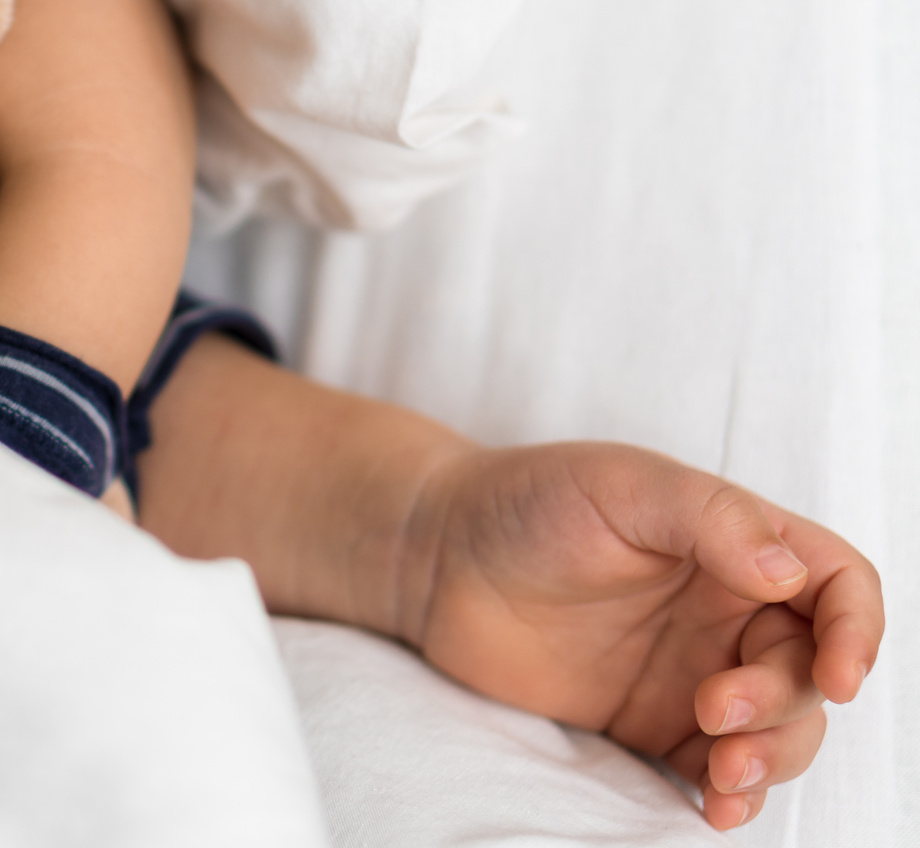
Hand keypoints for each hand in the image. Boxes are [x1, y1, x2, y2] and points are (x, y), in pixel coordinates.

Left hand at [403, 443, 880, 830]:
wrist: (435, 557)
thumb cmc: (526, 500)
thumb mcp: (622, 485)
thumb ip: (712, 518)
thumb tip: (788, 571)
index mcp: (736, 544)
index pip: (837, 586)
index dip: (857, 630)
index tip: (839, 674)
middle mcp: (726, 610)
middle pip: (809, 670)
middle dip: (783, 703)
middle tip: (712, 710)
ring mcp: (692, 670)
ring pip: (778, 729)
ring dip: (770, 758)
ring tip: (722, 772)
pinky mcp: (649, 723)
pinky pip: (714, 767)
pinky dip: (731, 794)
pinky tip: (716, 806)